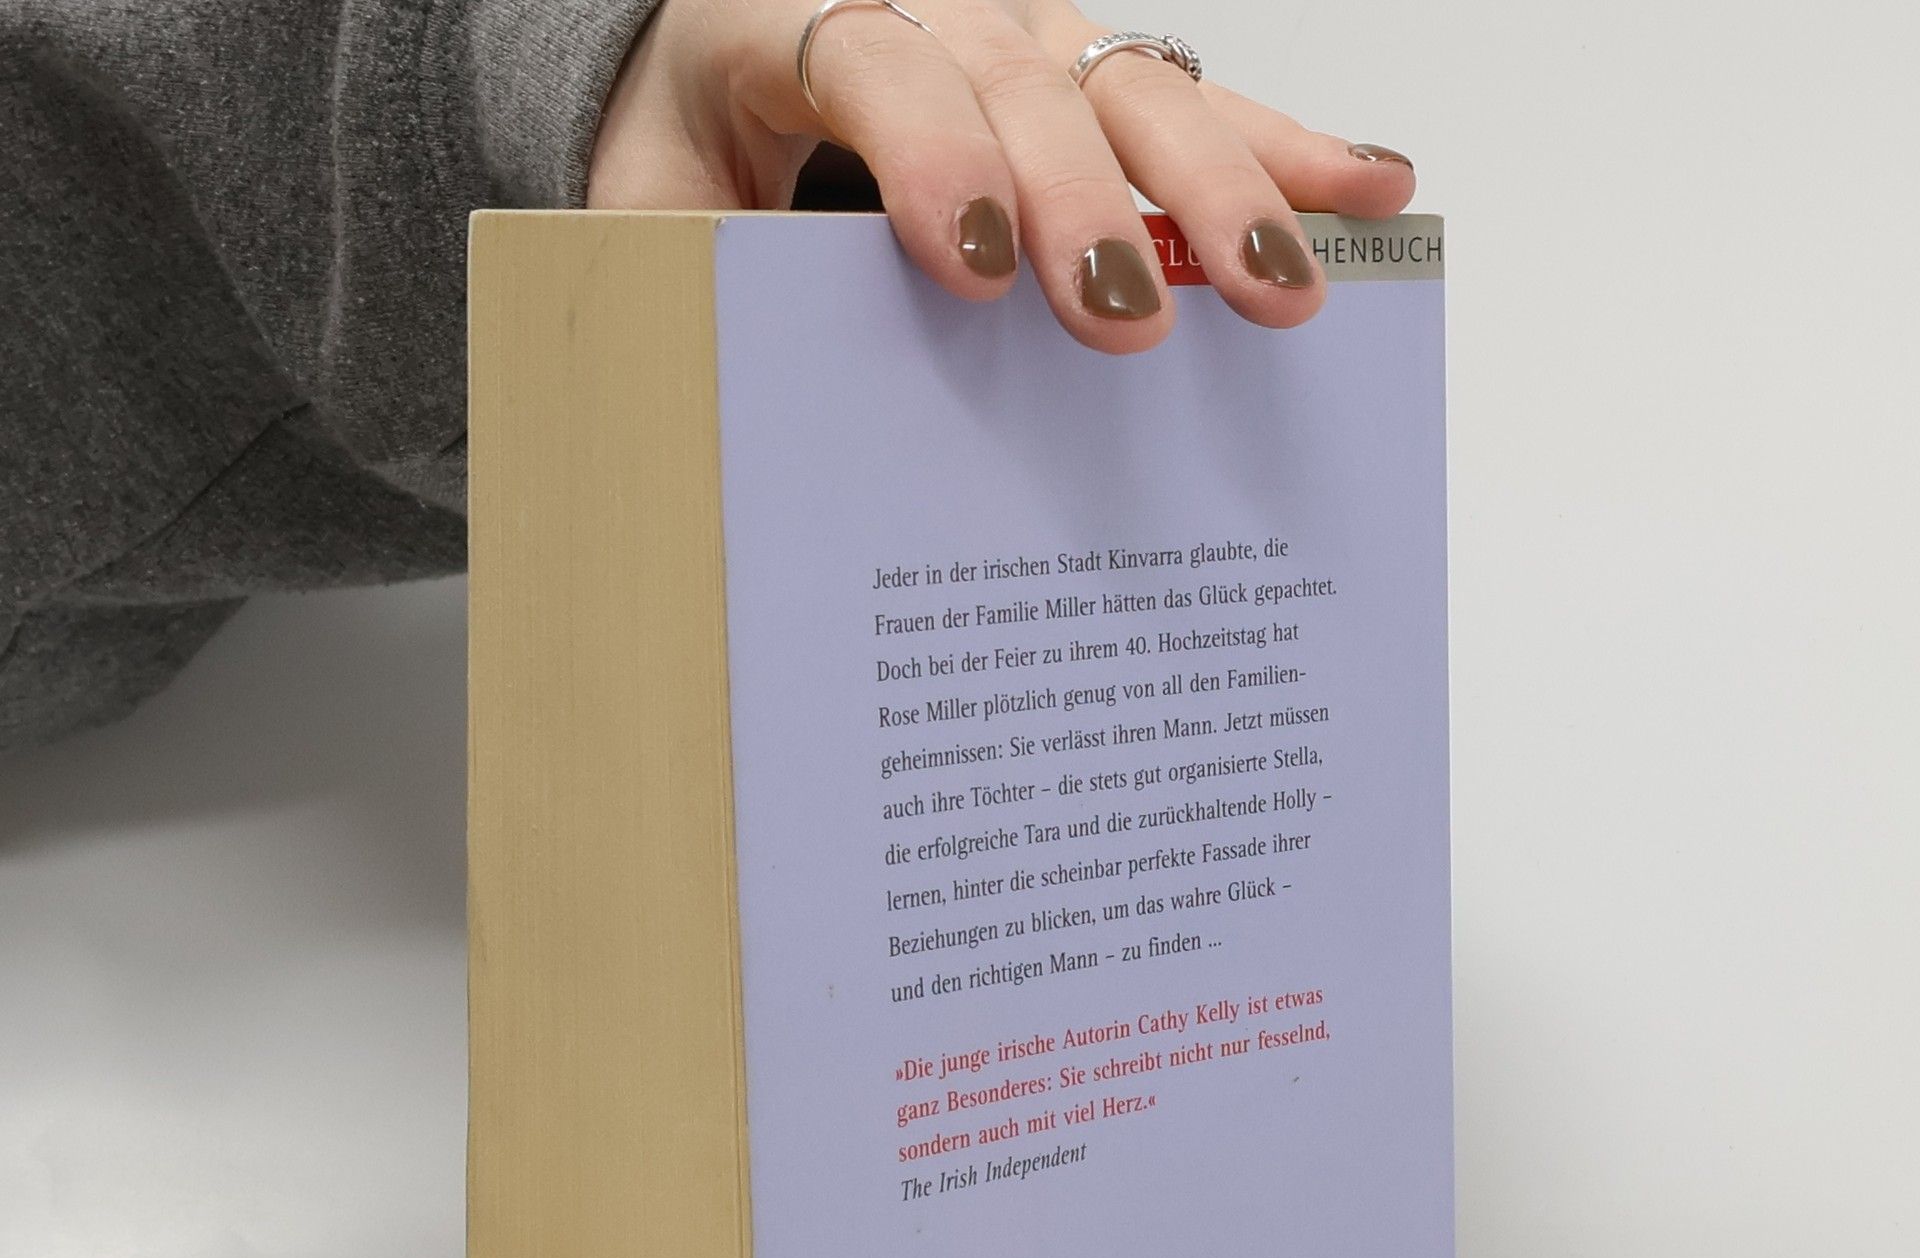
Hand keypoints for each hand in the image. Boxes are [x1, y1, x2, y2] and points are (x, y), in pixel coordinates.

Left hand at [588, 0, 1415, 353]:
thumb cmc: (683, 142)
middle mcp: (931, 9)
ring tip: (1281, 289)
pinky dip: (1282, 145)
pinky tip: (1369, 186)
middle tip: (1129, 324)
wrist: (712, 66)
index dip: (938, 160)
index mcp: (791, 22)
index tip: (976, 265)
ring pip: (1133, 90)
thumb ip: (669, 271)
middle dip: (1091, 204)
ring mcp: (1023, 39)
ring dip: (1219, 190)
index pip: (882, 67)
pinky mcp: (1085, 78)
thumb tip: (711, 389)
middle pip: (1030, 85)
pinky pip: (1191, 101)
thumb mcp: (642, 207)